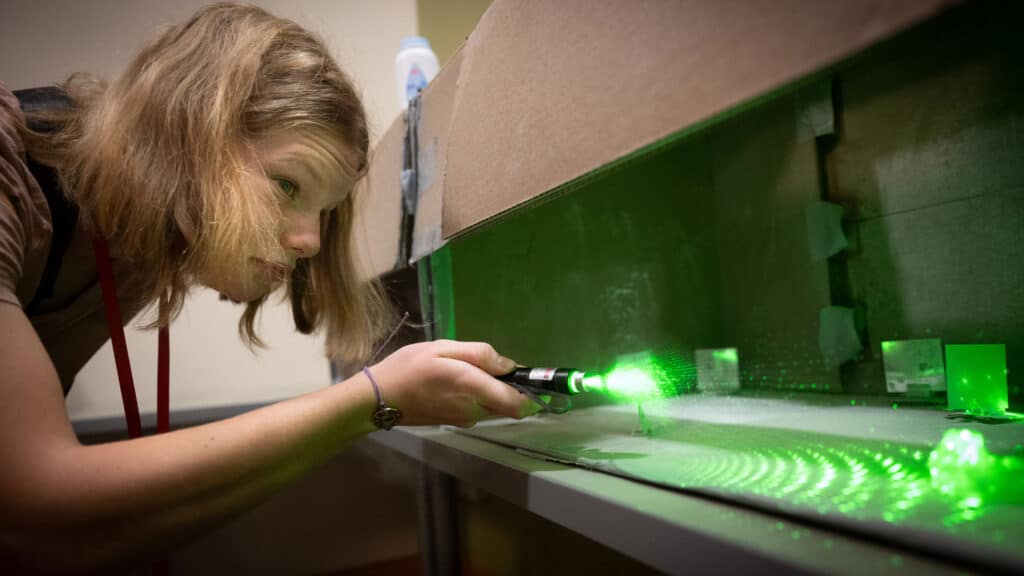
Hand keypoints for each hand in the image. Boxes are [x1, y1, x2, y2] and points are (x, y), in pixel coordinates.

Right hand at [368, 340, 541, 426]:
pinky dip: (475, 394)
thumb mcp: (442, 349)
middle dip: (507, 385)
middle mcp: (474, 411)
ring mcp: (465, 420)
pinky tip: (451, 381)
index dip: (535, 394)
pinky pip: (477, 407)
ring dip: (489, 389)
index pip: (518, 403)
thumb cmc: (407, 368)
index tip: (540, 381)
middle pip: (508, 403)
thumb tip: (509, 367)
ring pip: (493, 404)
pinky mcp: (455, 422)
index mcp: (473, 389)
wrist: (376, 399)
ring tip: (460, 368)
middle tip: (485, 364)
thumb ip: (480, 356)